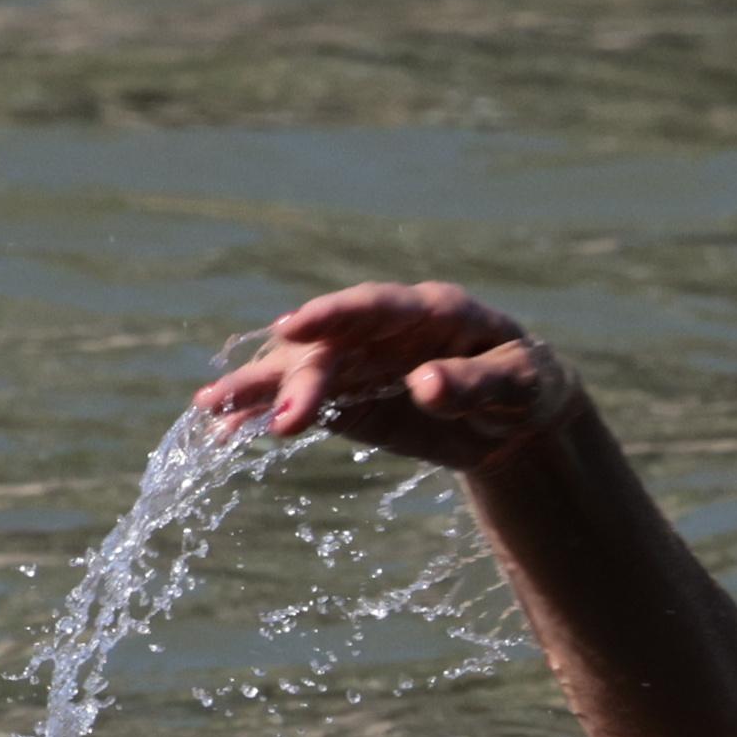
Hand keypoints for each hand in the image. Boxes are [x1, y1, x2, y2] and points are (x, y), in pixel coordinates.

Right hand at [197, 280, 584, 471]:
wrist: (516, 416)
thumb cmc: (524, 387)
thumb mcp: (517, 386)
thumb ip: (473, 385)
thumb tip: (425, 385)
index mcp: (433, 311)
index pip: (375, 306)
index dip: (332, 314)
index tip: (292, 328)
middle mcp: (386, 330)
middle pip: (331, 346)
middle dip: (298, 378)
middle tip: (277, 418)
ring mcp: (363, 360)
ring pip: (302, 369)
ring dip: (260, 389)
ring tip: (212, 411)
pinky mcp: (349, 395)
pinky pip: (302, 401)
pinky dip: (265, 413)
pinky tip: (225, 430)